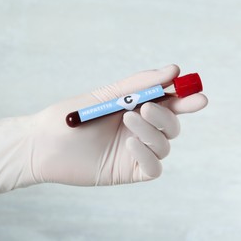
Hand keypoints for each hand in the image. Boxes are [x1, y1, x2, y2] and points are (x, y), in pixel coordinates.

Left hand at [0, 64, 207, 195]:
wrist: (43, 144)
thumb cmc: (70, 116)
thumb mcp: (106, 96)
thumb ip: (139, 84)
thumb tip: (174, 70)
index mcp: (134, 109)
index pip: (168, 103)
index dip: (185, 98)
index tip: (197, 92)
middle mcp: (138, 130)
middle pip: (172, 125)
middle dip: (168, 114)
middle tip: (149, 107)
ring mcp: (134, 152)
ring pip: (164, 144)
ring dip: (152, 131)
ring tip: (129, 119)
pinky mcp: (128, 171)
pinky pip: (153, 167)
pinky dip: (148, 155)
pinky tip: (130, 143)